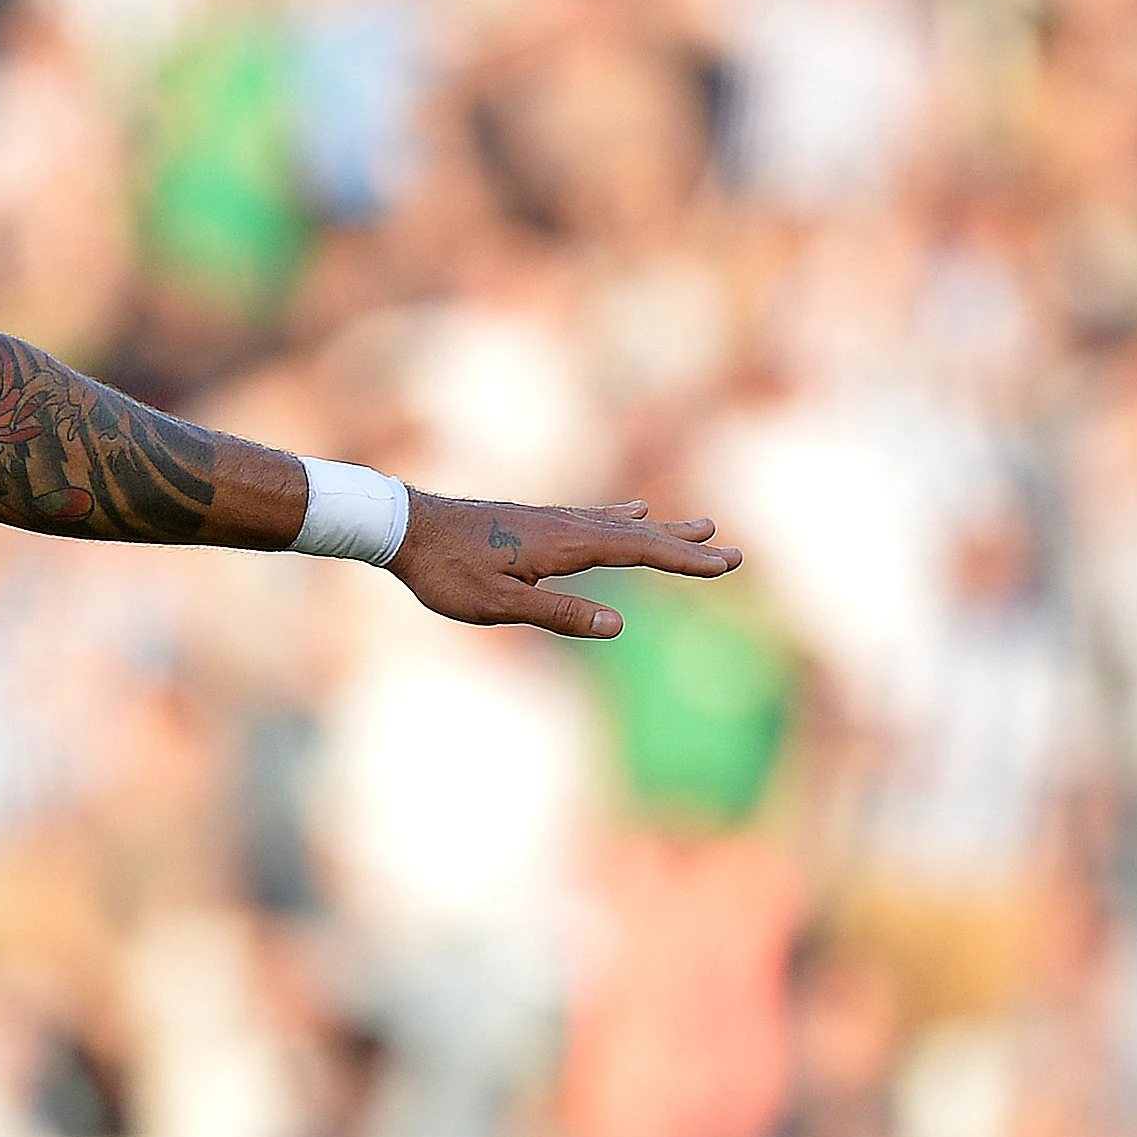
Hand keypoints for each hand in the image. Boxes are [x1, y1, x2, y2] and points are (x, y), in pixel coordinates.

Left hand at [387, 493, 738, 636]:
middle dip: (685, 543)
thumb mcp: (498, 605)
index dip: (683, 559)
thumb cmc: (446, 571)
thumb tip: (619, 624)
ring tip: (699, 525)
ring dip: (661, 527)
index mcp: (563, 544)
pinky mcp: (534, 521)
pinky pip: (593, 517)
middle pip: (638, 533)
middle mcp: (564, 524)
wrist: (403, 526)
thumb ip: (558, 613)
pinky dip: (623, 517)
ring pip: (619, 522)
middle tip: (732, 549)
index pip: (638, 550)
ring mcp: (550, 519)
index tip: (725, 564)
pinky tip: (632, 512)